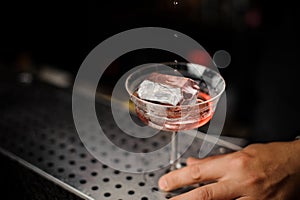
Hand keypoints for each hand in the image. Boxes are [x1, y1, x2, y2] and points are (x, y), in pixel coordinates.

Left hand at [158, 140, 299, 199]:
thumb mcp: (240, 153)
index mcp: (235, 164)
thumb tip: (192, 164)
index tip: (165, 183)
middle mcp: (242, 182)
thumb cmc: (270, 156)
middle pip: (204, 195)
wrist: (298, 165)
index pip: (199, 172)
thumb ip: (214, 162)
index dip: (177, 178)